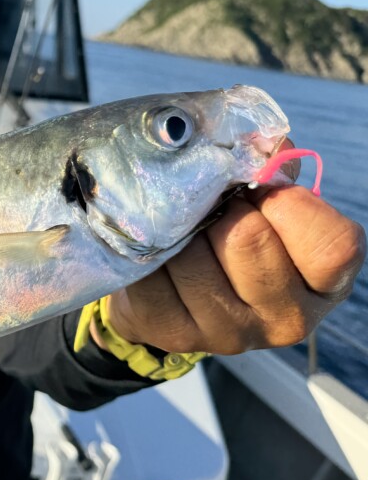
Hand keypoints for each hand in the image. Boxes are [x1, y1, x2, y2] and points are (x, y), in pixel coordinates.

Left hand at [106, 186, 365, 355]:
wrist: (165, 284)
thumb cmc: (225, 230)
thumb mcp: (259, 200)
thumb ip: (270, 172)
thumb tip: (267, 144)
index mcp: (324, 283)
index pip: (334, 245)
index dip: (289, 203)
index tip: (258, 190)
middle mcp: (288, 318)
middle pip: (248, 239)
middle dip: (221, 210)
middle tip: (211, 211)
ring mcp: (231, 335)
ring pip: (191, 257)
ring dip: (178, 232)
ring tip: (180, 234)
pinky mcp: (176, 334)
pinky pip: (152, 276)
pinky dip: (145, 253)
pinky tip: (155, 255)